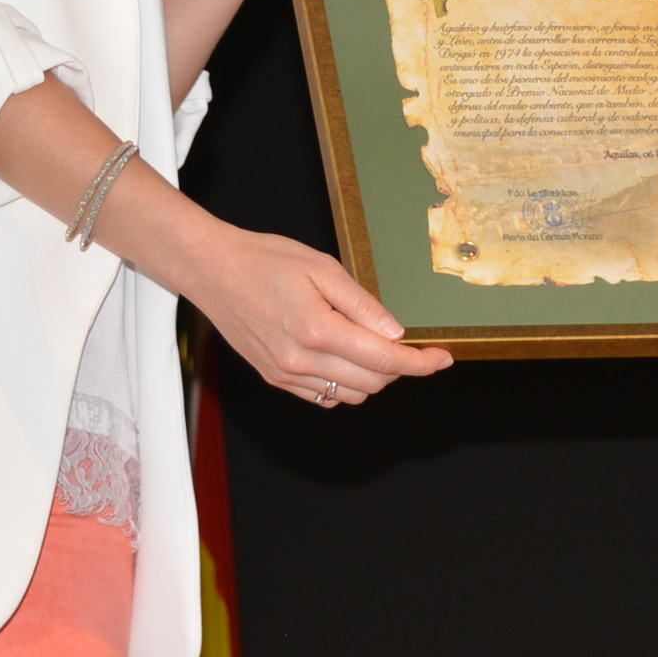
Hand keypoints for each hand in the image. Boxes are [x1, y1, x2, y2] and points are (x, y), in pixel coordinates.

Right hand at [183, 220, 451, 406]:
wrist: (213, 271)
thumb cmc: (266, 260)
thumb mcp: (322, 267)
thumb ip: (361, 304)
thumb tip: (395, 333)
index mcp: (317, 330)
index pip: (383, 360)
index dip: (420, 363)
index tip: (443, 359)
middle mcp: (301, 360)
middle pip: (373, 383)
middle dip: (400, 367)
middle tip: (408, 342)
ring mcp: (286, 374)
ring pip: (352, 394)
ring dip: (374, 377)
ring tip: (372, 344)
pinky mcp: (275, 378)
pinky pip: (325, 396)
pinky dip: (346, 384)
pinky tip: (345, 357)